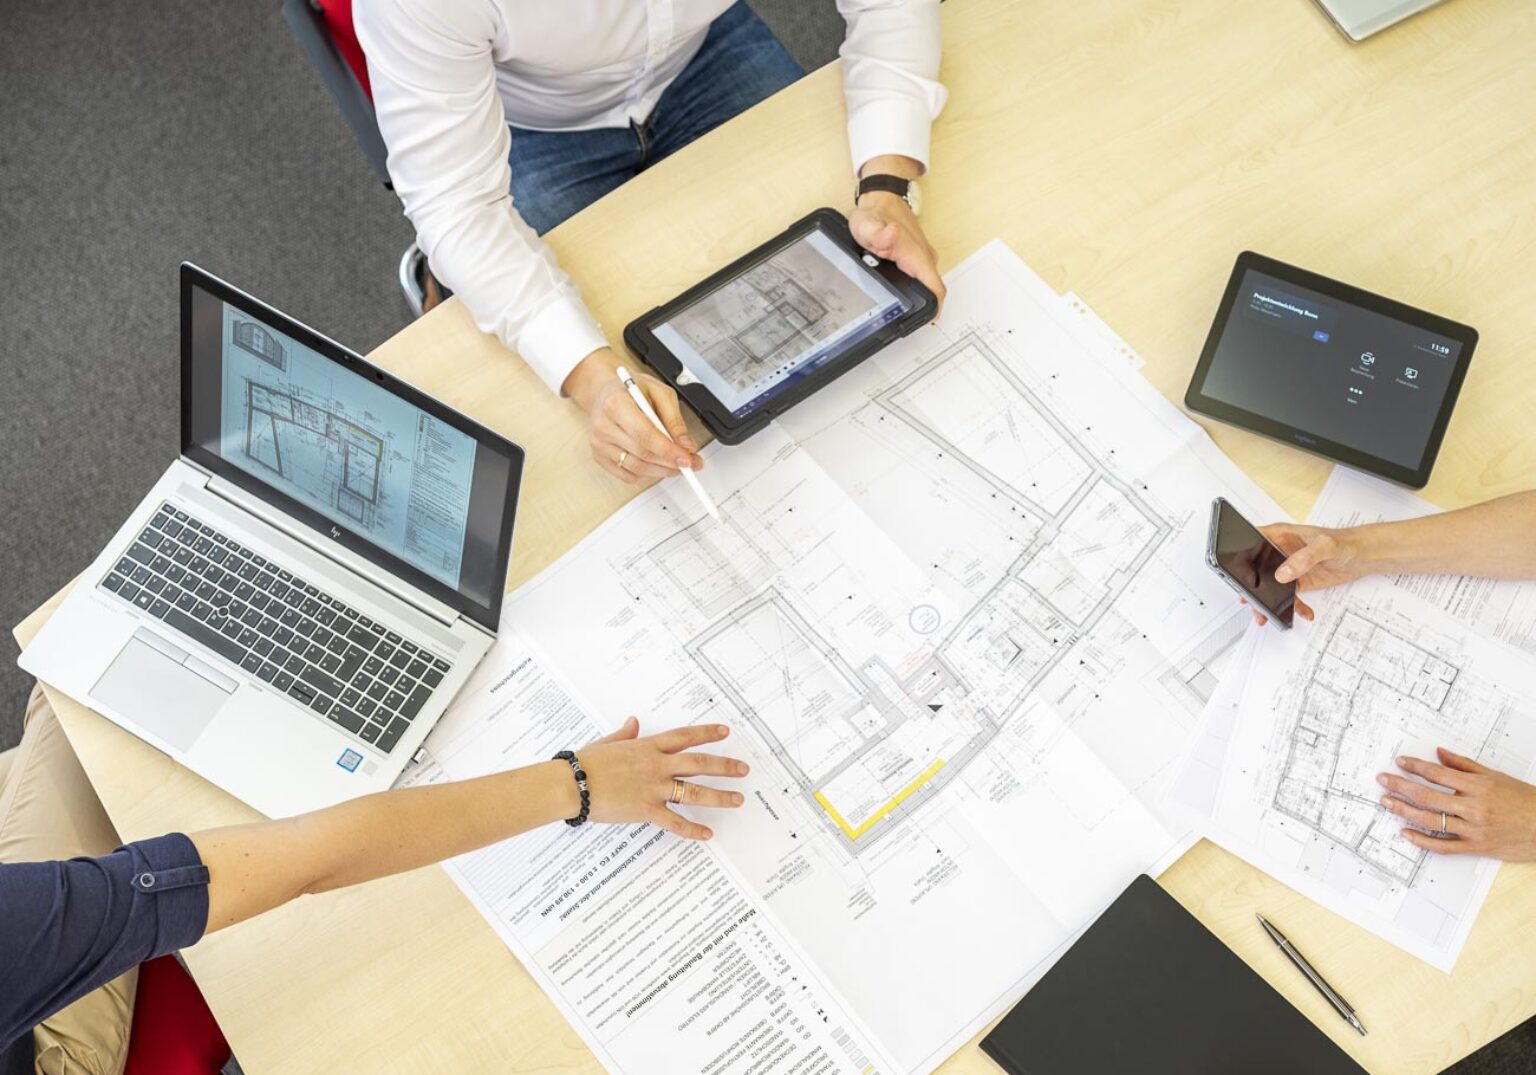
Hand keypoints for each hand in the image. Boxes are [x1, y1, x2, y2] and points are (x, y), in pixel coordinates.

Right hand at [562, 347, 702, 483]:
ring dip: (662, 471)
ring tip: (677, 465)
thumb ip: (674, 420)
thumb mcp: (659, 392)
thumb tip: (686, 445)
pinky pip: (627, 475)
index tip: (688, 458)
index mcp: (616, 404)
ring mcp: (599, 444)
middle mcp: (603, 426)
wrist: (605, 392)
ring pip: (637, 468)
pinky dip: (647, 475)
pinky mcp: (599, 457)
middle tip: (690, 463)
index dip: (669, 451)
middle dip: (671, 463)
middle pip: (642, 455)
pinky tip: (658, 466)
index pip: (645, 436)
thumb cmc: (631, 389)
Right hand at [573, 718, 748, 840]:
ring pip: (694, 791)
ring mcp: (654, 788)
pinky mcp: (646, 810)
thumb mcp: (607, 743)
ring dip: (719, 795)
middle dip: (724, 765)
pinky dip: (692, 830)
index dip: (707, 733)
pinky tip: (707, 834)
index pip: (685, 736)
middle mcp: (656, 765)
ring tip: (737, 799)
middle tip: (743, 769)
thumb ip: (625, 734)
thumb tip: (634, 722)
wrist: (572, 784)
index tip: (725, 732)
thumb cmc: (585, 763)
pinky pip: (675, 822)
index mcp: (648, 747)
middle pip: (699, 762)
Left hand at [850, 156, 945, 310]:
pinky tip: (895, 289)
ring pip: (925, 283)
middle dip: (921, 306)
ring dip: (915, 295)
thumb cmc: (876, 212)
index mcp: (916, 255)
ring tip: (894, 306)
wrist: (883, 196)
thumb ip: (878, 232)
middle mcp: (924, 258)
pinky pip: (919, 276)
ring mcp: (922, 257)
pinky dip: (911, 285)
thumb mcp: (868, 223)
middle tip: (898, 317)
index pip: (935, 289)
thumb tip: (891, 235)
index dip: (934, 308)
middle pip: (932, 290)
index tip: (925, 321)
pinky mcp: (917, 257)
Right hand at [1242, 523, 1370, 625]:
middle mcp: (1280, 551)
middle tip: (1251, 600)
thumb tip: (1283, 572)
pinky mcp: (1298, 582)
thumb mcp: (1325, 545)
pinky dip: (1293, 607)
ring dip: (1268, 602)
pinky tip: (1304, 612)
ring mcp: (1288, 568)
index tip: (1237, 570)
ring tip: (1268, 615)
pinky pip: (1288, 597)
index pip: (1253, 540)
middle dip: (1251, 586)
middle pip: (1257, 568)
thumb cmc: (1346, 541)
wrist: (1365, 556)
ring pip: (1269, 586)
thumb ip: (1304, 558)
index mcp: (1281, 535)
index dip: (1241, 553)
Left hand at [1377, 748, 1535, 861]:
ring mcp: (1474, 829)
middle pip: (1427, 796)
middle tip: (1383, 780)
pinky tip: (1406, 833)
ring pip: (1430, 820)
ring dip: (1404, 811)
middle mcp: (1473, 807)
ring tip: (1387, 802)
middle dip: (1400, 786)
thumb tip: (1439, 752)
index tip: (1399, 762)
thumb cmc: (1525, 800)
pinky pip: (1443, 846)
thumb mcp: (1496, 777)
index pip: (1438, 774)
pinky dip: (1422, 841)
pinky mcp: (1476, 847)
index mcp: (1478, 786)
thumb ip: (1465, 765)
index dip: (1415, 766)